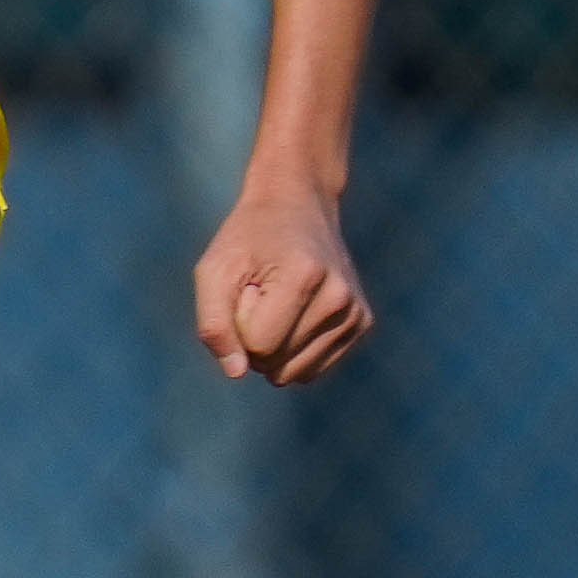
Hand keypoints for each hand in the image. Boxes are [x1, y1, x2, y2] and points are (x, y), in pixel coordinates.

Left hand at [196, 177, 371, 385]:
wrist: (298, 204)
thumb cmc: (247, 239)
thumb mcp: (214, 271)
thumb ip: (214, 324)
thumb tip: (236, 373)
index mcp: (305, 276)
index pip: (258, 346)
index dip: (239, 322)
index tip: (248, 287)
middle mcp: (340, 297)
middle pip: (276, 364)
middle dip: (255, 339)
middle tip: (263, 294)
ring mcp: (356, 313)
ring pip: (295, 374)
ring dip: (275, 348)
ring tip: (281, 303)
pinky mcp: (363, 323)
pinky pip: (312, 369)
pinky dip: (295, 351)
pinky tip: (298, 313)